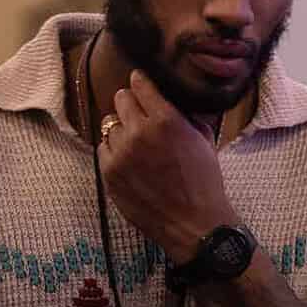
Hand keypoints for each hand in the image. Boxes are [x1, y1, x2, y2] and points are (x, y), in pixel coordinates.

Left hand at [98, 70, 237, 263]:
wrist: (193, 223)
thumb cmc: (204, 182)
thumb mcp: (203, 140)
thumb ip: (185, 116)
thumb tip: (172, 102)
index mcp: (165, 119)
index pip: (140, 83)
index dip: (141, 82)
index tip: (141, 84)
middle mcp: (139, 132)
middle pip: (121, 99)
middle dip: (130, 104)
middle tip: (139, 114)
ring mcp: (120, 153)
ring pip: (110, 125)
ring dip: (122, 129)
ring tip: (136, 143)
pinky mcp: (109, 173)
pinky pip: (103, 149)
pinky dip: (114, 151)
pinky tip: (129, 160)